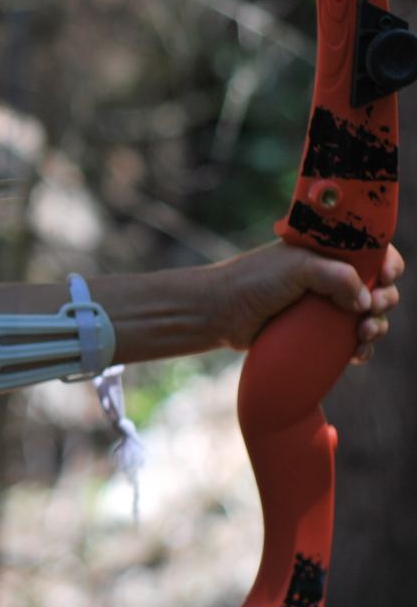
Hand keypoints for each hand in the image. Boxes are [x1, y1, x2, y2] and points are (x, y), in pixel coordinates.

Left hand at [215, 242, 402, 361]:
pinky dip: (361, 348)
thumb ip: (336, 276)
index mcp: (329, 252)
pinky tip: (357, 354)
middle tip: (371, 308)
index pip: (374, 253)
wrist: (219, 312)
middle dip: (384, 299)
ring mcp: (324, 306)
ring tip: (364, 333)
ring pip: (368, 317)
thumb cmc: (254, 281)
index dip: (388, 264)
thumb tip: (365, 301)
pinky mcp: (316, 332)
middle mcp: (330, 277)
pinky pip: (350, 341)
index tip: (386, 276)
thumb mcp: (297, 267)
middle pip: (377, 287)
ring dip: (377, 326)